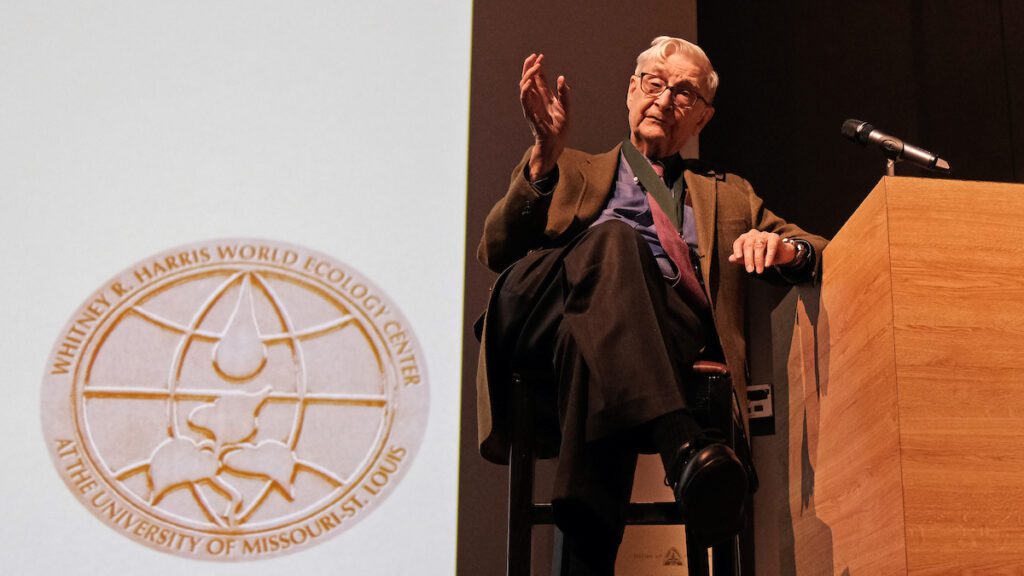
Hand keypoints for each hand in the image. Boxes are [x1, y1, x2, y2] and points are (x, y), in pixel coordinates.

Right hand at [519, 53, 570, 179]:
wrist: (555, 144)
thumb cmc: (560, 128)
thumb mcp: (566, 107)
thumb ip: (564, 94)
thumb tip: (562, 78)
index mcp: (544, 97)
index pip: (537, 78)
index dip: (537, 67)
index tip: (541, 56)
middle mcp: (535, 100)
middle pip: (528, 79)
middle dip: (529, 67)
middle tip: (534, 56)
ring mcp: (531, 106)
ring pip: (524, 87)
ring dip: (528, 76)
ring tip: (534, 66)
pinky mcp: (530, 113)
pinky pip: (524, 100)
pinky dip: (525, 90)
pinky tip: (529, 82)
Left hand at [728, 230, 795, 272]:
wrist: (780, 254)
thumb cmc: (762, 256)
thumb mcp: (750, 258)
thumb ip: (740, 258)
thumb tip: (731, 258)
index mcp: (745, 238)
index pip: (739, 242)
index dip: (737, 249)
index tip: (738, 258)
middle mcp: (754, 234)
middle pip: (748, 245)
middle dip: (749, 259)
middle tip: (750, 271)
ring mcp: (764, 234)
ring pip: (759, 246)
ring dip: (758, 260)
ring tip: (759, 271)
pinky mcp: (774, 237)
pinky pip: (771, 246)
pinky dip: (768, 256)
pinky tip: (767, 265)